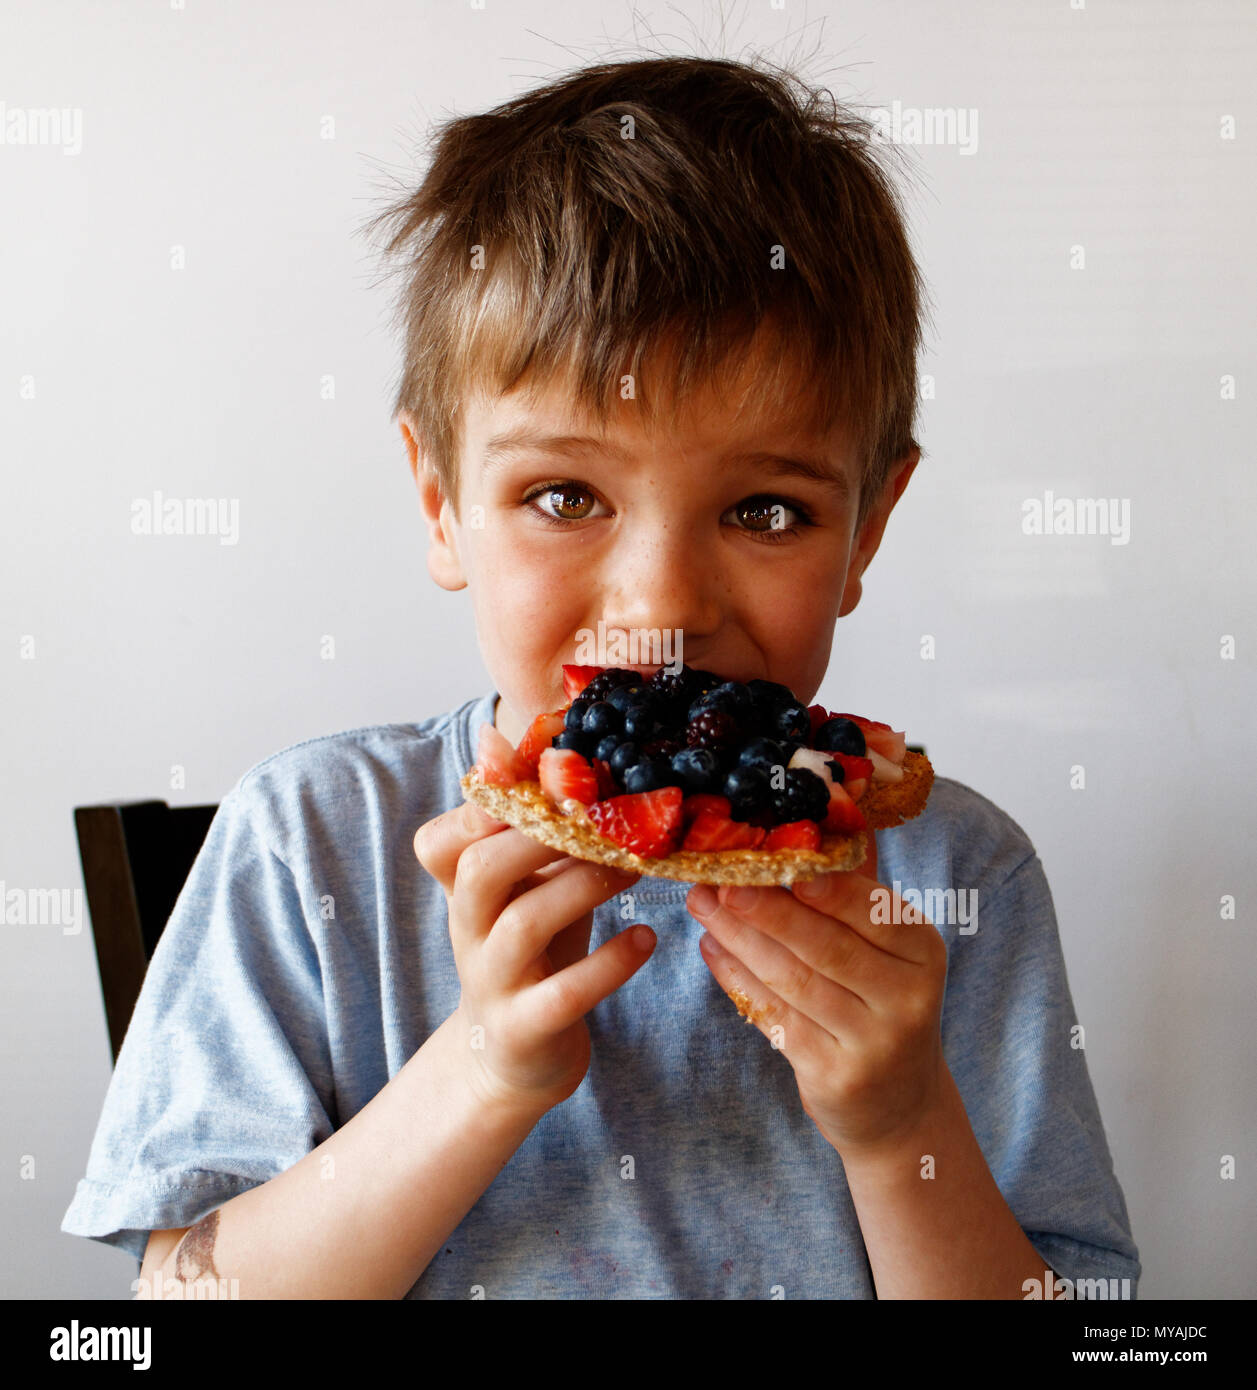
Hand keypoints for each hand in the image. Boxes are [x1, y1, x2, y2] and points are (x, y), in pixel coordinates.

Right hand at [415, 801, 649, 1115]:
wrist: (515, 1054)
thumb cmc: (532, 952)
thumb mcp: (525, 891)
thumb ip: (533, 834)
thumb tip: (550, 750)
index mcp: (463, 892)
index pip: (441, 841)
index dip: (481, 809)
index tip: (541, 780)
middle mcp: (467, 932)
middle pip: (480, 870)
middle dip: (541, 837)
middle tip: (605, 818)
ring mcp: (492, 983)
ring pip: (524, 925)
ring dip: (583, 888)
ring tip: (636, 869)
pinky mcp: (525, 1029)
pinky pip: (564, 994)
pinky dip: (609, 964)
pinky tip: (645, 938)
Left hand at [685, 833, 949, 1157]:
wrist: (897, 1105)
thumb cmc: (881, 1002)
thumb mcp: (887, 948)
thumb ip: (853, 888)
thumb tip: (821, 806)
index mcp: (922, 950)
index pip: (870, 909)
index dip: (823, 884)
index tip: (776, 856)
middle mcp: (907, 997)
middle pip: (824, 944)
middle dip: (765, 908)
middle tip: (718, 878)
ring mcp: (872, 1041)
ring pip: (792, 979)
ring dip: (739, 938)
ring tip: (701, 905)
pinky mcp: (834, 1075)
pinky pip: (776, 1017)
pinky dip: (738, 980)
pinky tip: (712, 949)